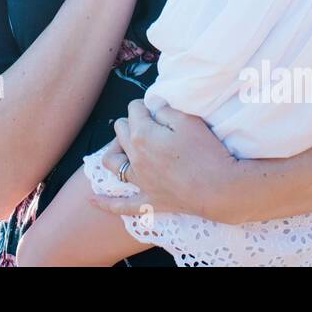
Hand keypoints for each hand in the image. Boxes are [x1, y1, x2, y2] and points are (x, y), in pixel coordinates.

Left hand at [89, 98, 244, 221]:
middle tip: (149, 124)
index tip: (156, 109)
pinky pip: (121, 205)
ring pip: (112, 162)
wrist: (219, 189)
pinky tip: (92, 201)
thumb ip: (165, 109)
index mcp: (142, 134)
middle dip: (131, 122)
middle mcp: (135, 157)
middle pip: (120, 130)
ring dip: (115, 151)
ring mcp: (139, 181)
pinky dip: (105, 203)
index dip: (145, 106)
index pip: (133, 109)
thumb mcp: (188, 120)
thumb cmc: (206, 152)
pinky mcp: (148, 201)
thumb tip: (152, 105)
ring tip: (125, 147)